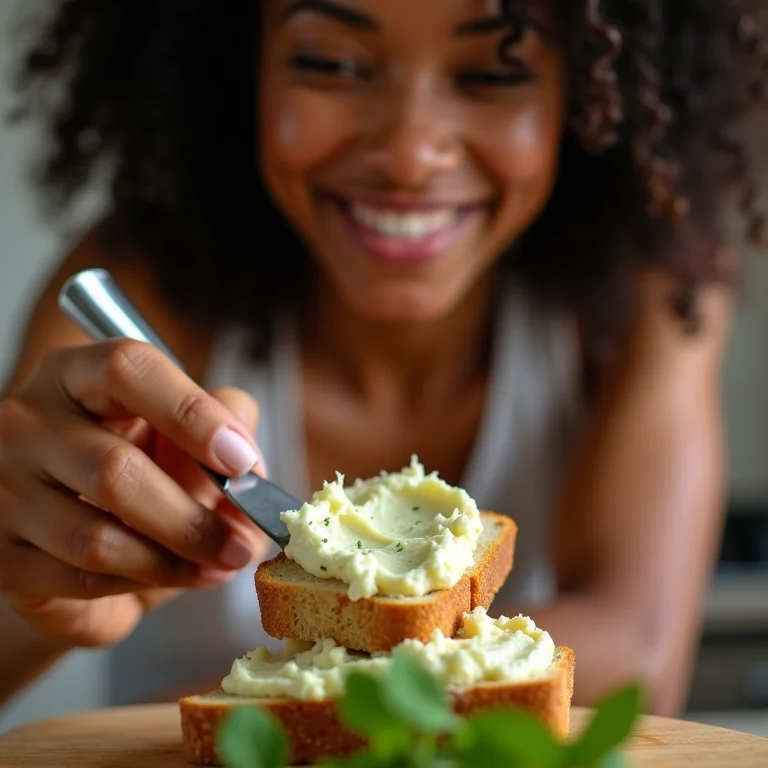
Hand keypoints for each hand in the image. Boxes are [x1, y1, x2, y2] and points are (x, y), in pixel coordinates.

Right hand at [0, 339, 269, 648]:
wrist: (69, 537)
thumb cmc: (134, 469)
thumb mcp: (182, 432)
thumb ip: (226, 423)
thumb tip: (252, 470)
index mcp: (76, 374)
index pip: (126, 369)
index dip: (191, 413)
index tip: (241, 459)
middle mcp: (26, 422)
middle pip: (115, 469)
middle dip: (194, 517)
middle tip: (244, 542)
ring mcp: (3, 489)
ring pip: (98, 537)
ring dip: (175, 559)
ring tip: (220, 563)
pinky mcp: (0, 554)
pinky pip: (83, 578)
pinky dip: (145, 582)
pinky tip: (181, 575)